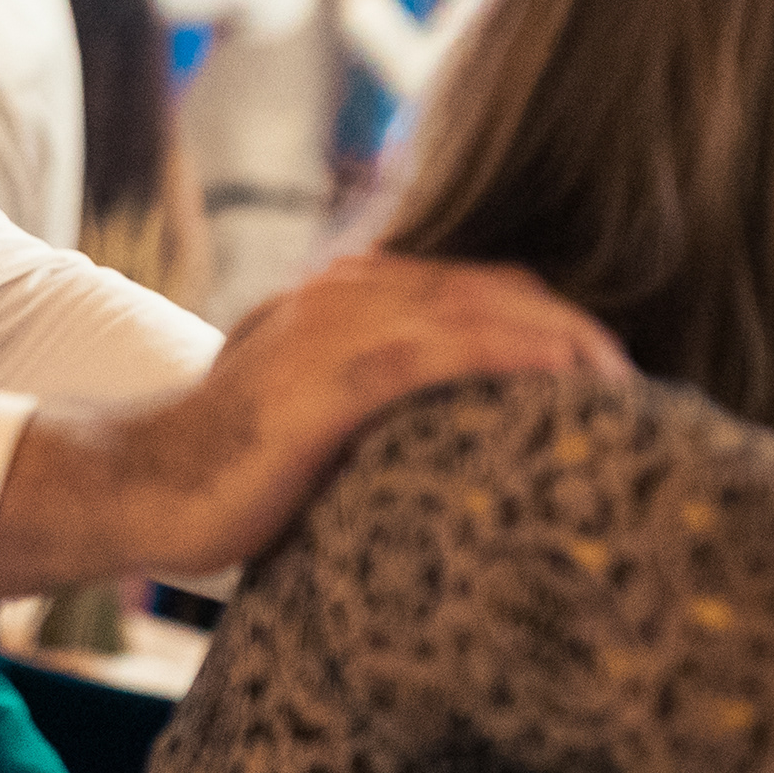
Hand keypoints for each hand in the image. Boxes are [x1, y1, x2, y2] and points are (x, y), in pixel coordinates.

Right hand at [0, 257, 628, 604]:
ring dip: (562, 337)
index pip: (472, 287)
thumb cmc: (227, 472)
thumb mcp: (310, 421)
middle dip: (572, 326)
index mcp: (344, 300)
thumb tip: (449, 453)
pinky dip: (511, 355)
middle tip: (637, 382)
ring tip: (624, 385)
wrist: (136, 485)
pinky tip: (566, 382)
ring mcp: (334, 329)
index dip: (546, 318)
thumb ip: (373, 411)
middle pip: (492, 287)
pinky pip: (439, 350)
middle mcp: (344, 295)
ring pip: (477, 306)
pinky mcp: (327, 377)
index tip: (606, 371)